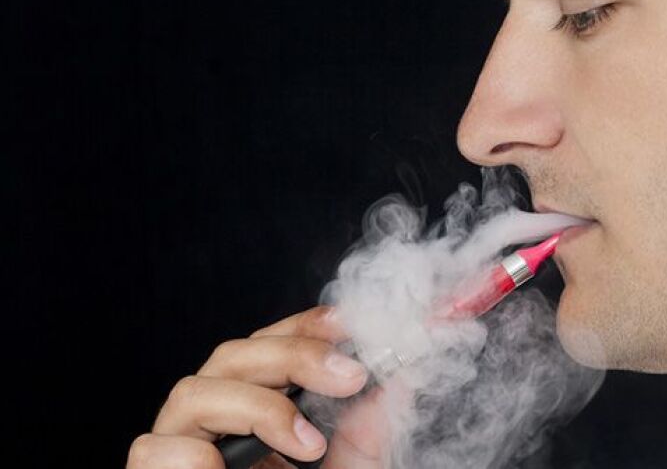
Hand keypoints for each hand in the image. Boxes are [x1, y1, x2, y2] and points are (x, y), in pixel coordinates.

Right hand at [127, 305, 395, 467]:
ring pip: (195, 392)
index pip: (270, 342)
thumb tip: (396, 379)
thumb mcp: (348, 466)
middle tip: (350, 377)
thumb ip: (365, 428)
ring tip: (309, 445)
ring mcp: (179, 439)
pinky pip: (158, 449)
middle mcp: (213, 411)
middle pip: (234, 354)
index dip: (305, 325)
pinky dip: (198, 458)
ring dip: (258, 409)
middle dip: (294, 357)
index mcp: (253, 398)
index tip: (346, 323)